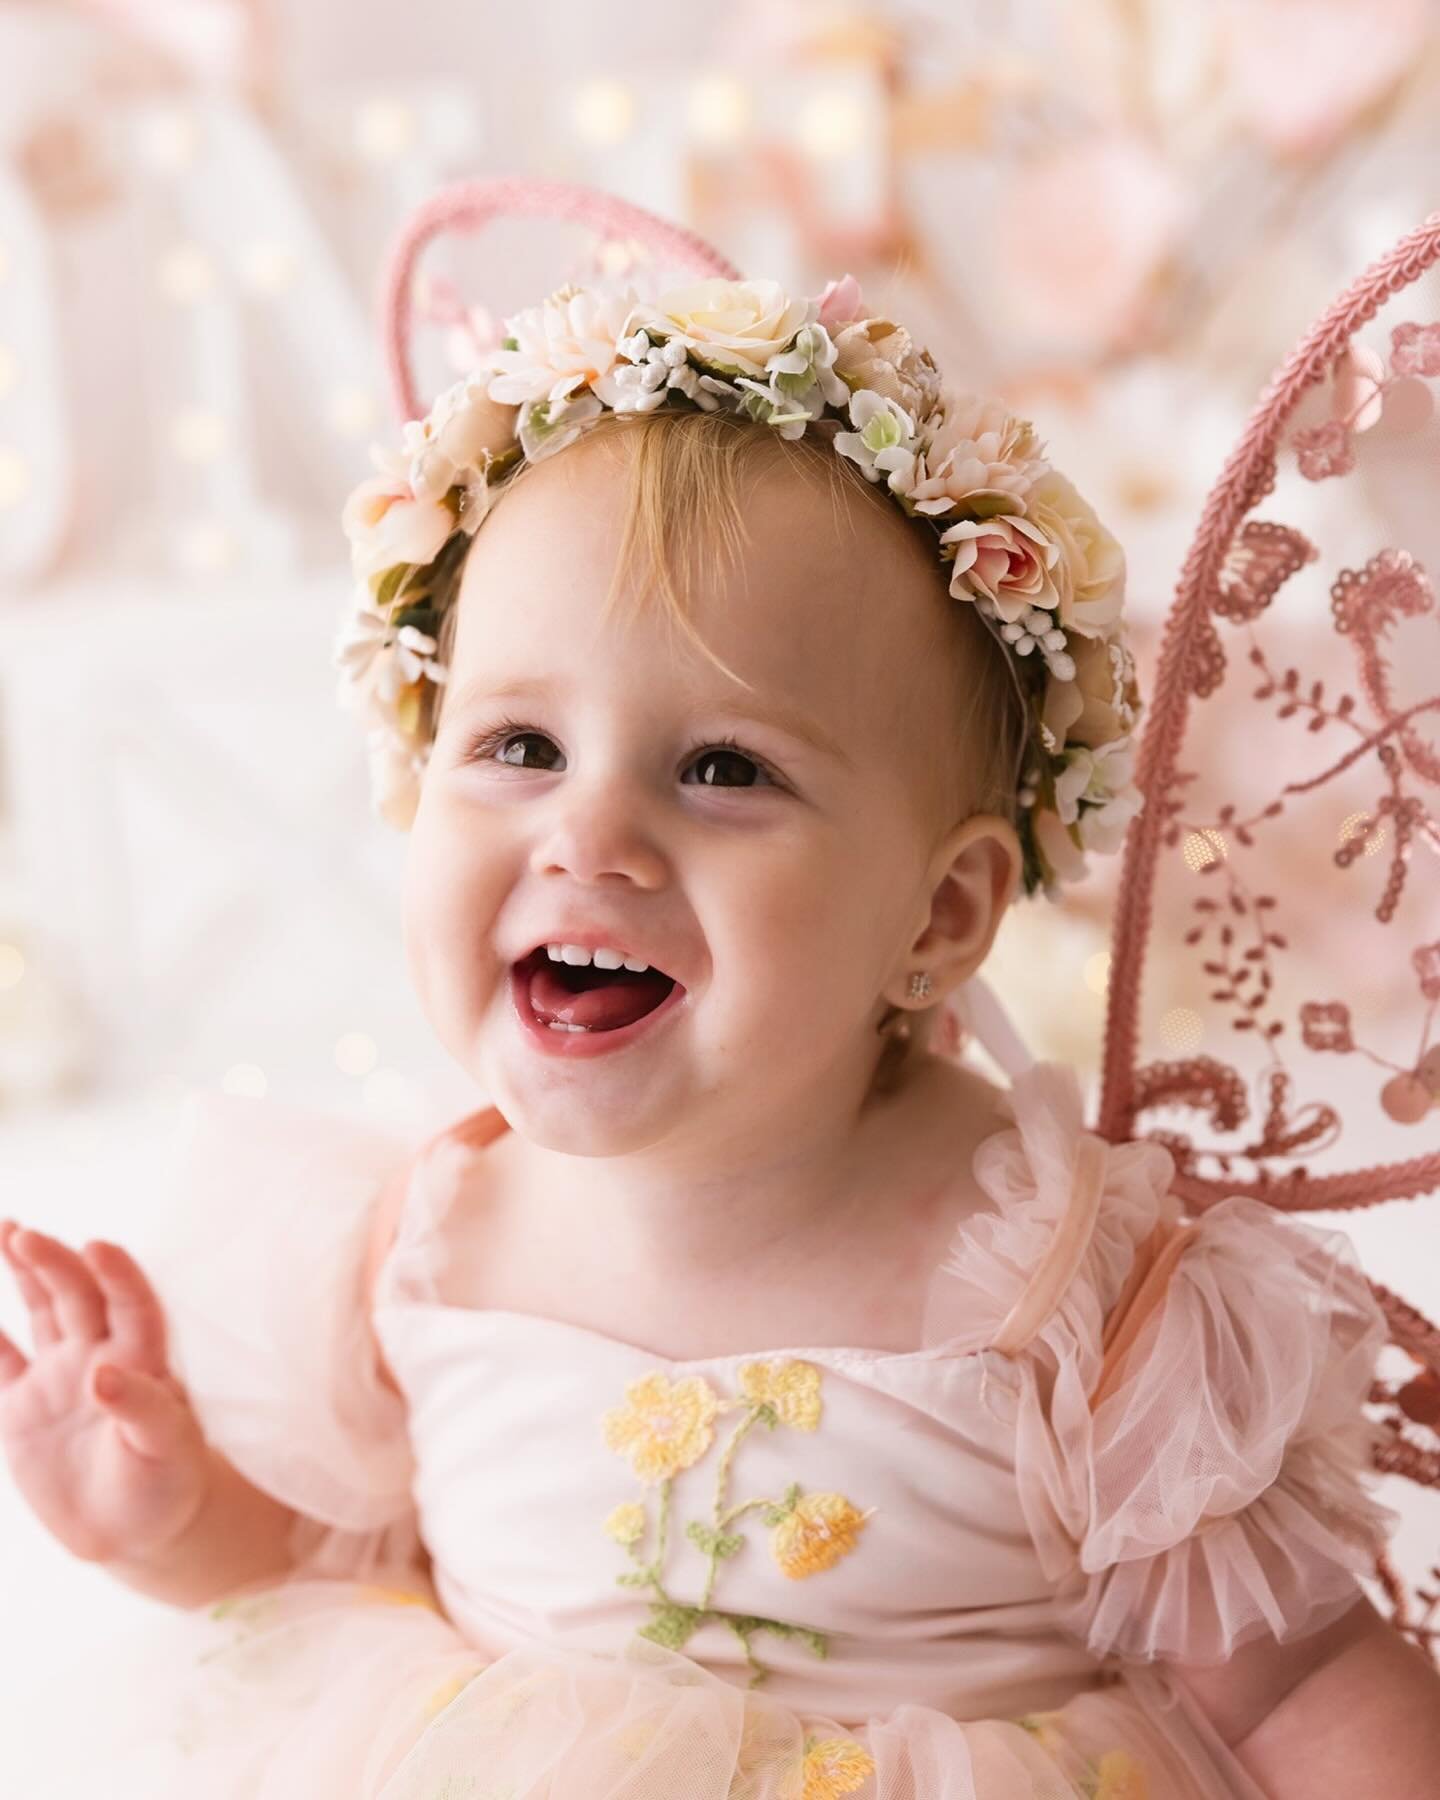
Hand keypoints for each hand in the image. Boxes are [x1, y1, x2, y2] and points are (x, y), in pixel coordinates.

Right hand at [0, 1220, 211, 1565]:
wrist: (138, 1532)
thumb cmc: (169, 1484)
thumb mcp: (168, 1450)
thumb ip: (142, 1410)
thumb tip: (103, 1374)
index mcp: (142, 1360)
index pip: (131, 1303)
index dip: (117, 1272)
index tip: (95, 1245)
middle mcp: (99, 1356)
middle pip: (77, 1295)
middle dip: (52, 1261)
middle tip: (22, 1233)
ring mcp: (58, 1378)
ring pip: (40, 1312)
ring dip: (24, 1273)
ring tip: (6, 1229)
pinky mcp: (22, 1410)